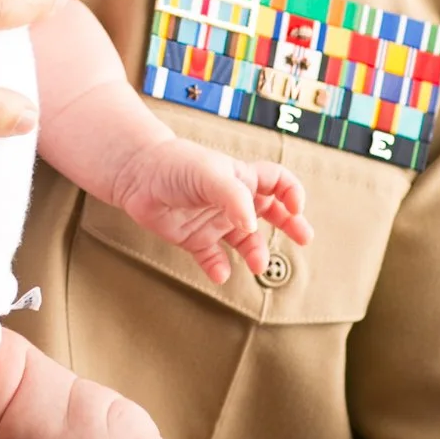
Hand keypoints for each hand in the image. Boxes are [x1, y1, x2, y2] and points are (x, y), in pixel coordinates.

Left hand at [113, 140, 312, 285]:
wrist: (135, 175)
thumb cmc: (174, 165)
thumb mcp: (210, 174)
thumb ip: (235, 197)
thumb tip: (252, 226)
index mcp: (241, 178)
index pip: (278, 181)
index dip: (291, 192)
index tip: (295, 207)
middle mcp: (232, 200)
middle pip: (271, 212)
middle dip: (290, 224)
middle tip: (304, 237)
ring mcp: (214, 220)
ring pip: (245, 240)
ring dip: (255, 253)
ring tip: (256, 265)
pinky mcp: (194, 238)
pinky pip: (213, 258)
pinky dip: (219, 268)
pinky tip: (221, 274)